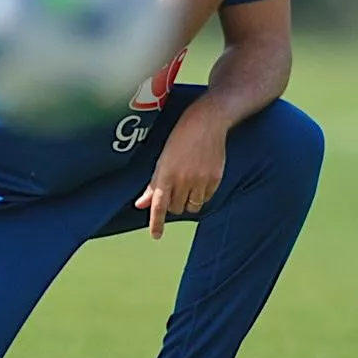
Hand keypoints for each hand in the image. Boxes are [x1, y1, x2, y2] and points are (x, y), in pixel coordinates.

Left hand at [133, 102, 228, 238]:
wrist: (206, 123)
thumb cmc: (180, 139)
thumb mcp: (162, 160)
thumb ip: (153, 185)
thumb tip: (141, 204)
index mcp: (166, 174)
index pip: (159, 204)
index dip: (156, 222)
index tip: (156, 235)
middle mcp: (183, 179)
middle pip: (176, 208)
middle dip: (174, 203)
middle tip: (176, 188)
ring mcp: (201, 180)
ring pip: (192, 206)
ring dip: (188, 201)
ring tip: (189, 183)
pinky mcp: (215, 178)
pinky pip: (207, 198)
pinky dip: (202, 194)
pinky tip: (201, 178)